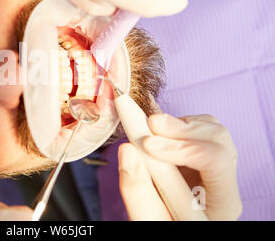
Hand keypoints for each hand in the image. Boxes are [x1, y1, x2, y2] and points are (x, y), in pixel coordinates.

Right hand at [118, 113, 241, 220]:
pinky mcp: (197, 157)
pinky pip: (194, 128)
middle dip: (178, 127)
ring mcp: (213, 167)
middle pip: (216, 138)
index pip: (215, 160)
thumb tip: (127, 150)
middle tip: (147, 125)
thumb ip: (137, 191)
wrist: (167, 223)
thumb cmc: (164, 226)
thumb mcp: (149, 219)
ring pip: (207, 128)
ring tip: (147, 132)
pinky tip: (153, 134)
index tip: (146, 144)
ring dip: (175, 124)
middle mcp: (222, 181)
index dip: (180, 146)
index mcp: (222, 202)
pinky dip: (171, 125)